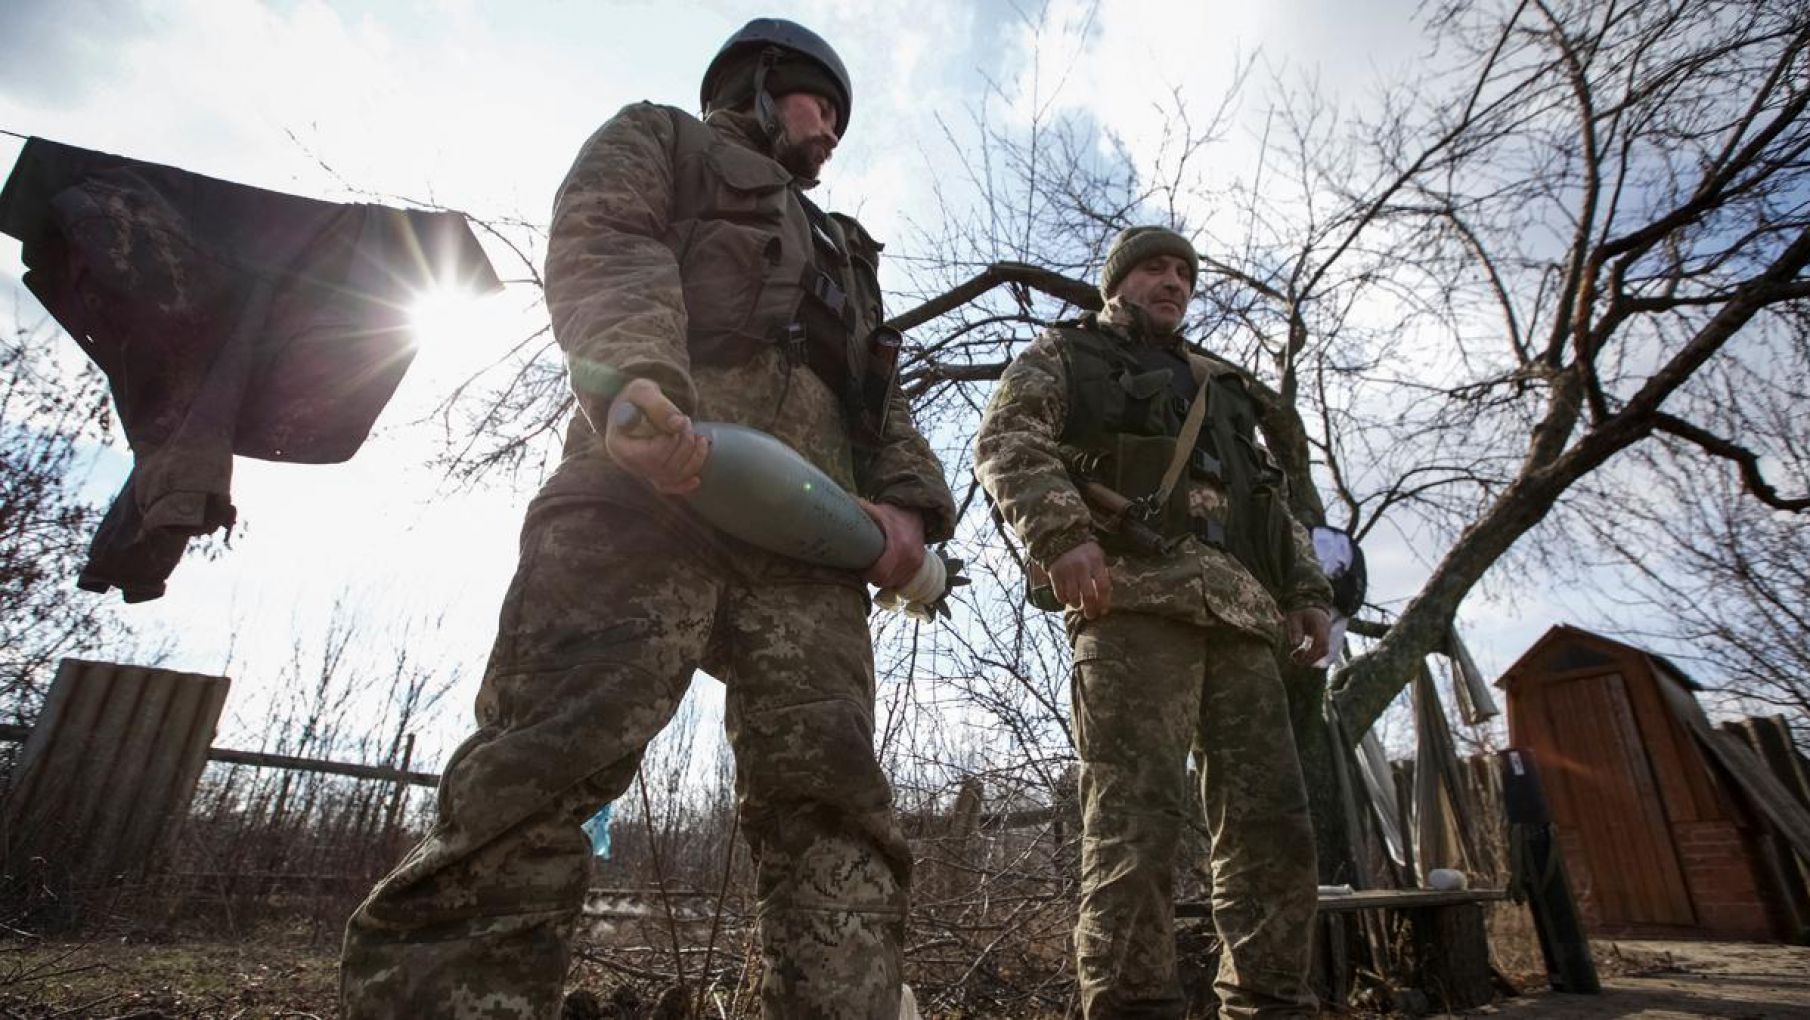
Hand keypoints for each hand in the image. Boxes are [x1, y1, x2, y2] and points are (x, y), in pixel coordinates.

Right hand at [604, 378, 708, 494]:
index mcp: (619, 445)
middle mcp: (629, 464)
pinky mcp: (653, 474)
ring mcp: (642, 471)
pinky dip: (684, 485)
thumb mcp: (643, 391)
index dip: (672, 439)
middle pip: (663, 467)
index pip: (651, 454)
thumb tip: (678, 424)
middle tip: (688, 423)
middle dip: (685, 444)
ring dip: (693, 459)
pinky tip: (697, 480)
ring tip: (700, 438)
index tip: (681, 419)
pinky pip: (669, 488)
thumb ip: (659, 405)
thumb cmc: (636, 398)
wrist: (634, 406)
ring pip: (671, 477)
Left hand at [859, 500, 926, 588]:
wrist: (916, 512)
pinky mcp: (919, 565)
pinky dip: (892, 579)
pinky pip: (902, 581)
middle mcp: (910, 557)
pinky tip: (886, 570)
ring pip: (893, 582)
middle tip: (863, 569)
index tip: (859, 569)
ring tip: (873, 570)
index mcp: (899, 545)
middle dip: (872, 578)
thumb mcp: (877, 510)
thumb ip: (860, 509)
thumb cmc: (893, 513)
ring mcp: (916, 562)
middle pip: (885, 580)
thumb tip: (839, 503)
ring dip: (882, 579)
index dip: (867, 574)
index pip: (880, 572)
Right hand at [1049, 541, 1110, 618]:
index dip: (1104, 601)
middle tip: (1091, 615)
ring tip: (1078, 605)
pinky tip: (1067, 599)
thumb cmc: (1085, 552)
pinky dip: (1064, 600)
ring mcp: (1067, 571)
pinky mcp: (1055, 574)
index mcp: (1096, 561)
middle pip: (1088, 596)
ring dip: (1077, 605)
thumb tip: (1108, 595)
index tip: (1104, 610)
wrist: (1061, 539)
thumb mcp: (1098, 556)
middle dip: (1091, 610)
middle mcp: (1082, 567)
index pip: (1103, 586)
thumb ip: (1103, 572)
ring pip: (1073, 597)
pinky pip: (1060, 594)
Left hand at [1286, 606, 1331, 665]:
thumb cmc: (1299, 611)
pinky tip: (1299, 654)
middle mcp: (1326, 631)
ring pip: (1323, 652)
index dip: (1311, 651)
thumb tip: (1295, 644)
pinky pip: (1320, 651)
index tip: (1298, 653)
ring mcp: (1326, 635)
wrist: (1308, 605)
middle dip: (1310, 658)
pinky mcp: (1323, 639)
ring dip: (1310, 658)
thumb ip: (1295, 629)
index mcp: (1320, 624)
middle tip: (1294, 658)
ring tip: (1294, 656)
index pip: (1321, 642)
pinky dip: (1311, 656)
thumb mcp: (1294, 617)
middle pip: (1324, 650)